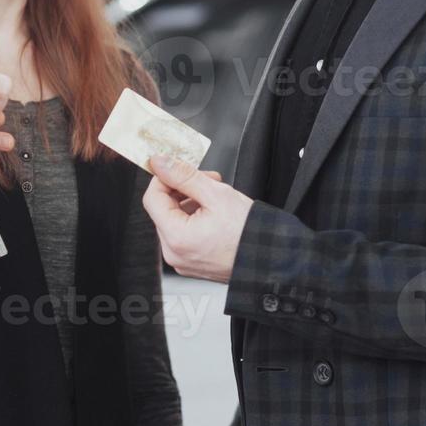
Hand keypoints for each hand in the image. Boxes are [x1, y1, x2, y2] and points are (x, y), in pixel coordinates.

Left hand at [142, 155, 253, 283]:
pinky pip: (184, 234)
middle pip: (164, 209)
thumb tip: (160, 162)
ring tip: (217, 197)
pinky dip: (196, 219)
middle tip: (208, 180)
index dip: (163, 178)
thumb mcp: (216, 193)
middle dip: (183, 189)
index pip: (152, 198)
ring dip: (191, 202)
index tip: (176, 167)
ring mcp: (183, 260)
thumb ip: (183, 175)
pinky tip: (216, 213)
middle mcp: (174, 253)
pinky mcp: (192, 263)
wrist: (274, 260)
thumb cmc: (250, 233)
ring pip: (175, 220)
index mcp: (176, 237)